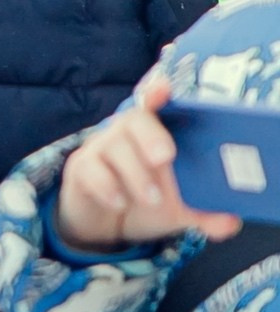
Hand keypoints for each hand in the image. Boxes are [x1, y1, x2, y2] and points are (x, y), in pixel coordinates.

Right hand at [54, 75, 242, 252]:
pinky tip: (120, 203)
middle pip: (134, 117)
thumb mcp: (180, 210)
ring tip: (152, 199)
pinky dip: (107, 186)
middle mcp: (127, 132)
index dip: (158, 92)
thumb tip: (230, 223)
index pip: (156, 103)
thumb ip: (205, 213)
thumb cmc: (147, 202)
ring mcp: (101, 148)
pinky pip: (90, 169)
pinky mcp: (81, 169)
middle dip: (151, 136)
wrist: (105, 223)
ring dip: (135, 173)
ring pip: (114, 145)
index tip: (164, 88)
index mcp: (157, 132)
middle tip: (165, 158)